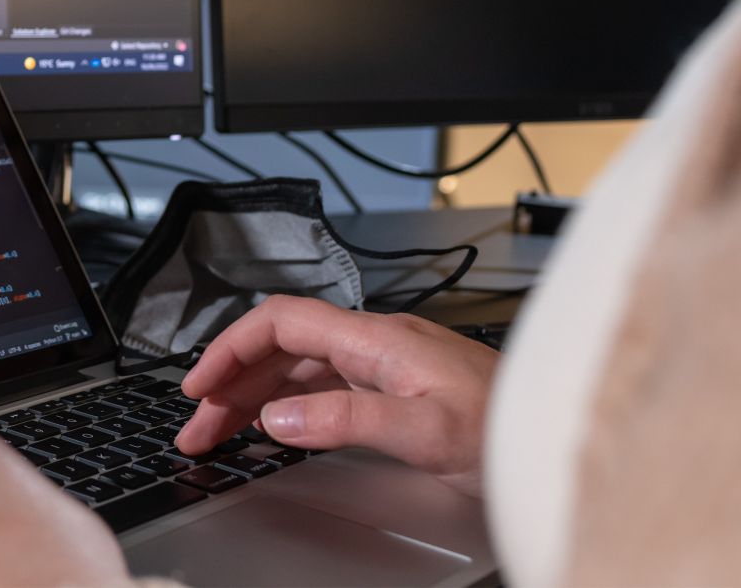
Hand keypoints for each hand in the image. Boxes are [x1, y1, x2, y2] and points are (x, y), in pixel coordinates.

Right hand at [175, 295, 498, 495]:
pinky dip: (284, 408)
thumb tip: (277, 419)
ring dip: (251, 399)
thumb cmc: (510, 426)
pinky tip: (270, 429)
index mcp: (376, 338)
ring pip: (296, 372)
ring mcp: (382, 368)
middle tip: (198, 428)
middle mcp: (374, 345)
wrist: (560, 434)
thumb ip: (344, 421)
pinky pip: (320, 390)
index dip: (230, 348)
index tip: (200, 386)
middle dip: (230, 384)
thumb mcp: (424, 431)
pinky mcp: (392, 393)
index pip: (281, 323)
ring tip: (219, 433)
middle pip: (280, 350)